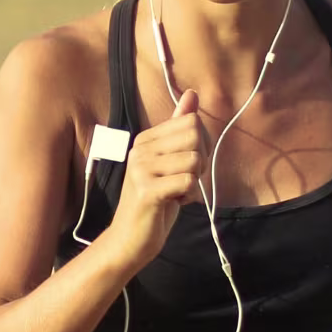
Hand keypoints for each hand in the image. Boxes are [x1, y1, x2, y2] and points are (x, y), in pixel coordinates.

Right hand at [105, 92, 208, 253]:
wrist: (130, 238)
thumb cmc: (155, 199)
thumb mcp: (170, 160)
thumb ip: (179, 127)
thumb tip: (191, 93)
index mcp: (146, 139)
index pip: (192, 122)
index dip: (202, 144)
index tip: (187, 165)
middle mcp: (140, 149)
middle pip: (195, 136)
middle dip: (201, 162)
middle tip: (184, 180)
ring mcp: (141, 169)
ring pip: (195, 161)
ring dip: (194, 182)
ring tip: (176, 192)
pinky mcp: (147, 190)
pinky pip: (187, 182)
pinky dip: (188, 196)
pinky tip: (173, 202)